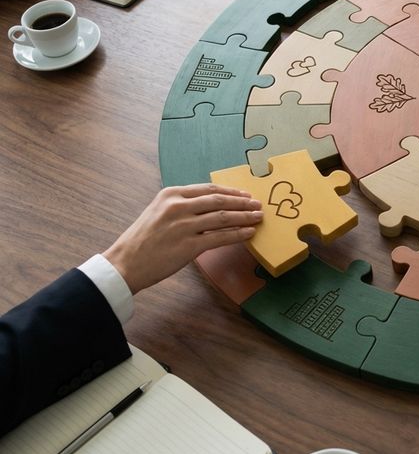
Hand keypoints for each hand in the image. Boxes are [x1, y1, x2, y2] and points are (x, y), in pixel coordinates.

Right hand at [102, 184, 262, 293]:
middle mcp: (178, 206)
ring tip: (258, 218)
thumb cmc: (142, 240)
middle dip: (242, 203)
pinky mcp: (189, 245)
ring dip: (245, 217)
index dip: (231, 192)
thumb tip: (210, 205)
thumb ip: (181, 205)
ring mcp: (184, 226)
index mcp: (171, 194)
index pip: (209, 189)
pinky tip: (249, 234)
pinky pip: (220, 237)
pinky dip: (238, 234)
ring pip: (223, 218)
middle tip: (258, 205)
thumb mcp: (158, 212)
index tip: (245, 195)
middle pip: (219, 201)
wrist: (125, 263)